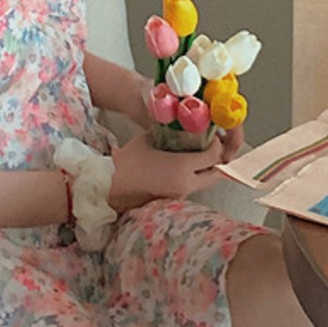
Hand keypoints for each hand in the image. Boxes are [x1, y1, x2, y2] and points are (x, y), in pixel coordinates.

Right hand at [108, 131, 232, 212]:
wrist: (111, 187)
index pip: (213, 156)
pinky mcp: (175, 200)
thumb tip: (176, 127)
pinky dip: (194, 178)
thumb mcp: (148, 140)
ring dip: (205, 171)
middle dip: (215, 161)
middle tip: (209, 148)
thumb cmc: (127, 163)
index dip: (216, 145)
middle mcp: (186, 183)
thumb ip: (166, 133)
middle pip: (215, 174)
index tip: (212, 138)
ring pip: (205, 183)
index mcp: (182, 167)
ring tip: (196, 156)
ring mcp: (181, 194)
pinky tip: (183, 167)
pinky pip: (193, 187)